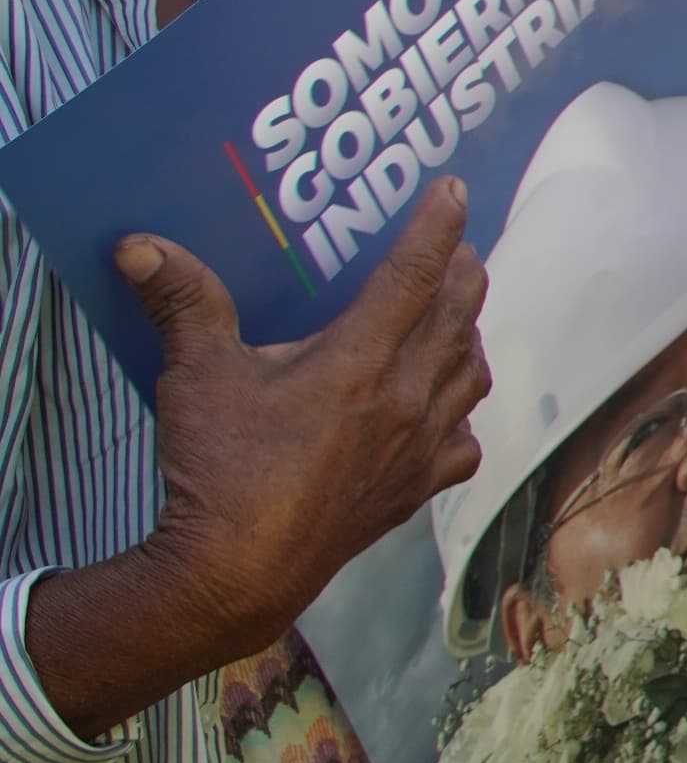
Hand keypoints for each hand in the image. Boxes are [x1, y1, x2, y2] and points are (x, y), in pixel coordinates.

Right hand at [125, 186, 490, 652]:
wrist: (238, 572)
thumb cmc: (220, 471)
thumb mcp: (195, 375)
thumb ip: (182, 302)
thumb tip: (140, 246)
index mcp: (361, 360)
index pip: (417, 272)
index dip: (438, 225)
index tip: (454, 190)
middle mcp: (408, 398)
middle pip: (458, 315)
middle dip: (462, 272)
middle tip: (455, 248)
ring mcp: (420, 447)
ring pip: (471, 374)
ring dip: (466, 337)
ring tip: (452, 318)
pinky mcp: (416, 489)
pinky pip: (463, 442)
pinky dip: (460, 416)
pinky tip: (445, 411)